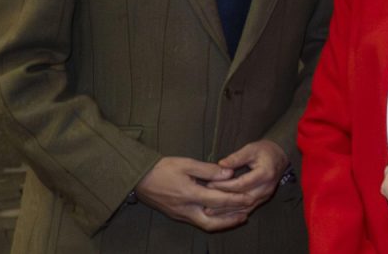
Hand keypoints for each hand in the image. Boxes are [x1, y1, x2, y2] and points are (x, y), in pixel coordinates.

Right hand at [133, 157, 249, 230]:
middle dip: (230, 220)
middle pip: (212, 222)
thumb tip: (229, 173)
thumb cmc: (162, 169)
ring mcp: (180, 215)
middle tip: (246, 214)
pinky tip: (220, 213)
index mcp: (189, 195)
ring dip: (222, 222)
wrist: (138, 179)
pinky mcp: (177, 215)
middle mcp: (185, 209)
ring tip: (237, 216)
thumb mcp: (186, 164)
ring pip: (205, 224)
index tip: (249, 198)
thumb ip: (209, 170)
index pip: (218, 201)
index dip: (236, 200)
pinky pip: (198, 221)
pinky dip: (212, 219)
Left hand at [203, 140, 287, 216]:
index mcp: (265, 174)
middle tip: (207, 199)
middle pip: (243, 198)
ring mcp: (265, 196)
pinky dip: (234, 213)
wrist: (279, 157)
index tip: (210, 184)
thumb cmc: (264, 151)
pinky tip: (221, 214)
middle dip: (224, 200)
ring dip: (227, 210)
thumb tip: (221, 164)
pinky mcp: (262, 200)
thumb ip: (236, 157)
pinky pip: (247, 210)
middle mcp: (266, 188)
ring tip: (209, 211)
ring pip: (244, 207)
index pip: (242, 184)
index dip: (225, 185)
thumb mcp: (251, 149)